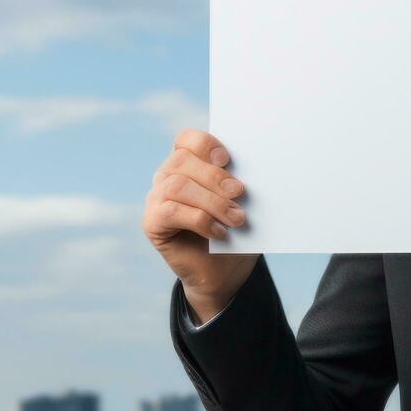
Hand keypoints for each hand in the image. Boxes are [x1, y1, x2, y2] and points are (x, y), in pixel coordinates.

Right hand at [142, 128, 257, 322]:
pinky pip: (170, 211)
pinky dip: (200, 220)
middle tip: (240, 193)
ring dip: (212, 201)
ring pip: (177, 186)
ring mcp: (156, 198)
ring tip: (237, 218)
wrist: (224, 271)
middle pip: (182, 160)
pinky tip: (220, 233)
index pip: (187, 139)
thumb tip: (258, 169)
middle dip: (215, 176)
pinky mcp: (152, 222)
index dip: (205, 144)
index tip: (227, 159)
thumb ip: (241, 183)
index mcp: (189, 162)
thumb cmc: (236, 229)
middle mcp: (167, 175)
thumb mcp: (243, 202)